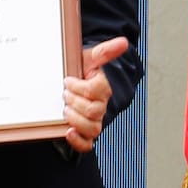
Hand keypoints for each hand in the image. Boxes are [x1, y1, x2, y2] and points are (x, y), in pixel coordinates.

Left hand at [63, 36, 127, 152]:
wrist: (72, 84)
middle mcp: (101, 107)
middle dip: (73, 100)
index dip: (79, 86)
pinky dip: (78, 141)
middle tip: (64, 93)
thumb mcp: (89, 58)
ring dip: (74, 119)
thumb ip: (105, 51)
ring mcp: (95, 121)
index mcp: (103, 89)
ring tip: (65, 108)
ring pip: (92, 128)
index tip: (68, 80)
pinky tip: (68, 132)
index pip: (95, 91)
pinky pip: (87, 144)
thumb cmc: (81, 71)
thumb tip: (123, 42)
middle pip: (92, 111)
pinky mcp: (85, 133)